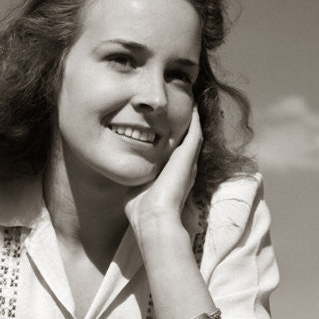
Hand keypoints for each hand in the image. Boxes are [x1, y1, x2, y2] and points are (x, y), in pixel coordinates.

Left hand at [125, 108, 201, 234]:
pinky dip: (196, 119)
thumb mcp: (136, 187)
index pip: (174, 153)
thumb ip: (134, 177)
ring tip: (191, 102)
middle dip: (185, 126)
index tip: (167, 126)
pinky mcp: (188, 155)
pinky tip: (194, 106)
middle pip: (187, 142)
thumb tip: (122, 171)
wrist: (152, 215)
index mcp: (172, 175)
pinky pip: (195, 132)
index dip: (173, 139)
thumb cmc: (141, 208)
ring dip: (193, 119)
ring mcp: (188, 161)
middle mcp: (184, 167)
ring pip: (194, 134)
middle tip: (184, 109)